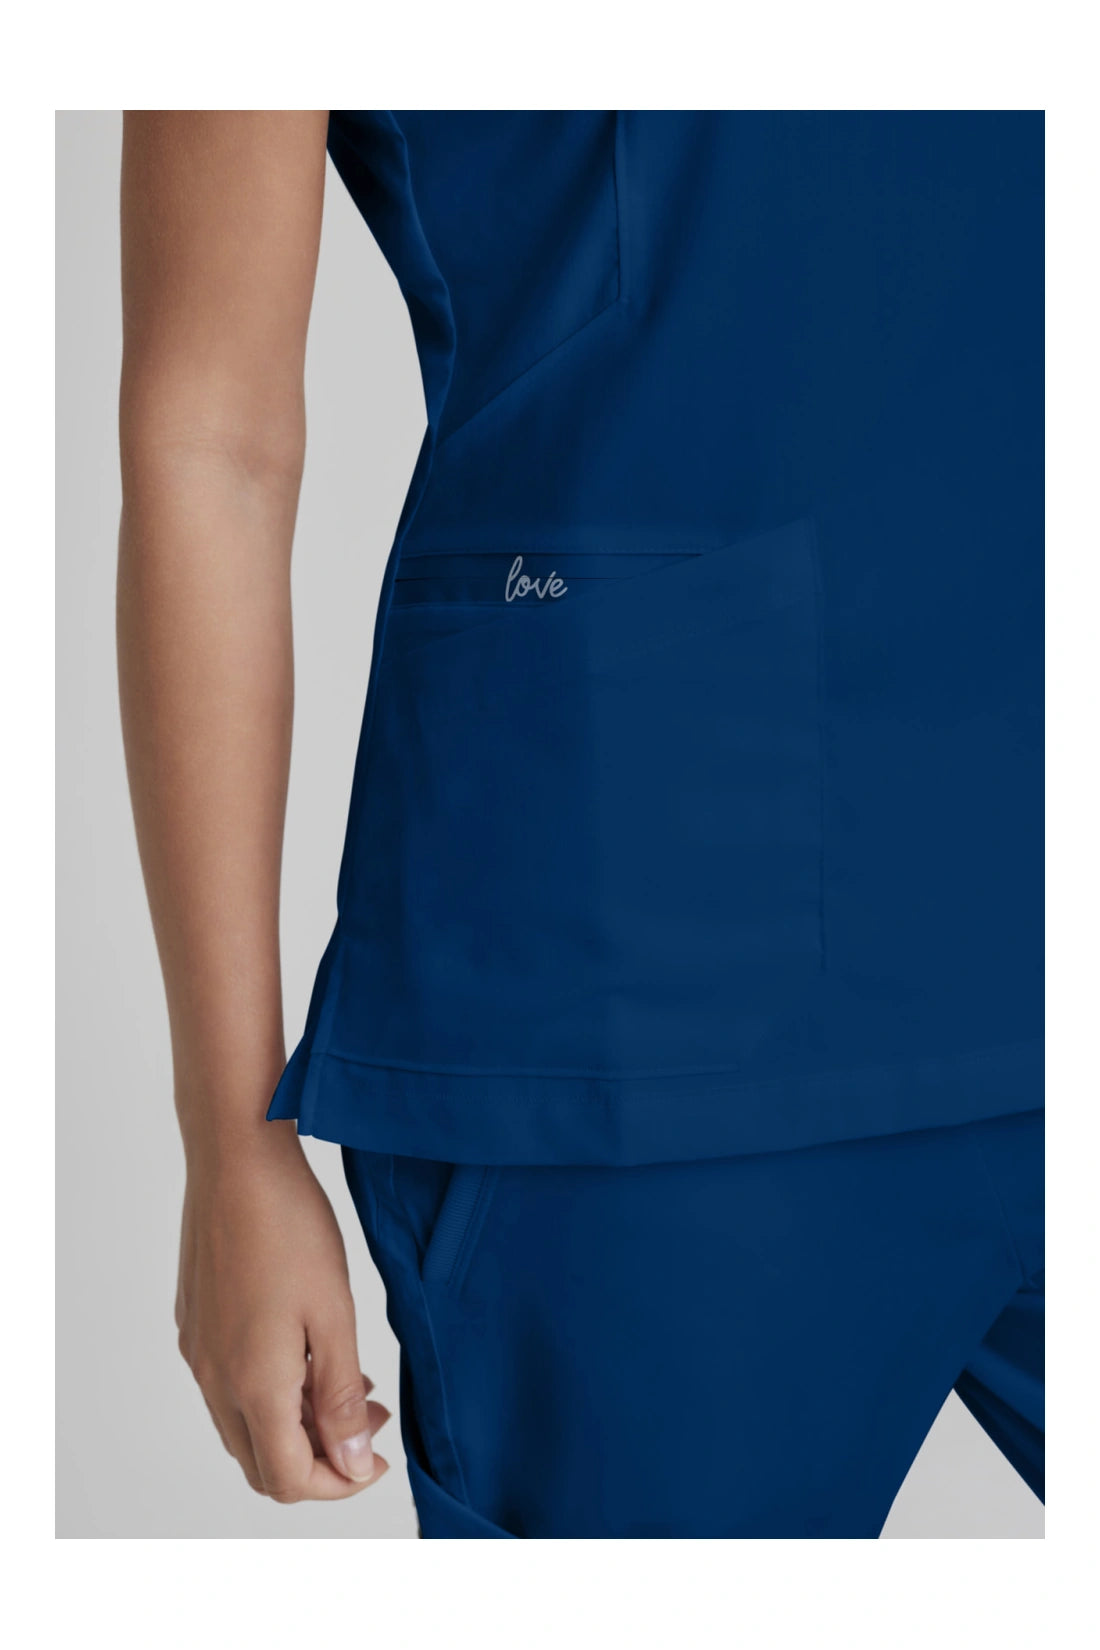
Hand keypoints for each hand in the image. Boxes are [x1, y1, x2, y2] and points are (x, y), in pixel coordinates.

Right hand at [175, 1122, 389, 1501]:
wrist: (235, 1160)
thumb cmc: (290, 1227)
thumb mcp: (334, 1314)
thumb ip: (340, 1396)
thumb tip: (352, 1464)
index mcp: (252, 1384)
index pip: (289, 1478)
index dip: (339, 1483)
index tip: (377, 1457)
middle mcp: (214, 1378)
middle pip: (262, 1463)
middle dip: (320, 1457)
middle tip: (370, 1418)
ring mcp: (198, 1351)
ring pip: (244, 1425)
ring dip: (296, 1423)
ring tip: (350, 1384)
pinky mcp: (194, 1323)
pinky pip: (229, 1386)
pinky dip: (271, 1390)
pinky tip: (308, 1351)